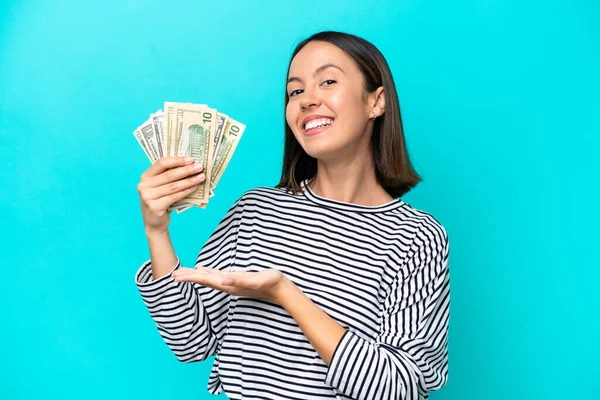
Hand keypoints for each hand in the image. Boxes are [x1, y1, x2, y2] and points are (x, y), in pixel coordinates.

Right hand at [136, 156, 204, 233]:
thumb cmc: (160, 201)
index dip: (177, 160)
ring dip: (189, 181)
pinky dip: (186, 191)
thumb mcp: (160, 187)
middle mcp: (144, 186)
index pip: (161, 163)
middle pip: (169, 175)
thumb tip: (190, 165)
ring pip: (173, 186)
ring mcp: (148, 197)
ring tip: (201, 177)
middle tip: (200, 167)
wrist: (154, 223)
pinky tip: (195, 187)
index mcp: (145, 177)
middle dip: (186, 170)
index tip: (191, 159)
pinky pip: (174, 196)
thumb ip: (168, 176)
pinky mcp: (155, 207)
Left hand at [172, 266, 287, 303]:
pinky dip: (207, 273)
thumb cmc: (271, 283)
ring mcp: (232, 284)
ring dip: (195, 276)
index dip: (190, 277)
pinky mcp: (236, 280)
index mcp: (229, 284)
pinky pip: (217, 276)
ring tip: (182, 274)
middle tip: (171, 275)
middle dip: (188, 278)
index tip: (176, 277)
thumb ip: (241, 280)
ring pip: (208, 279)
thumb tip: (224, 279)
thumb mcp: (257, 280)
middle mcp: (228, 285)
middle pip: (204, 280)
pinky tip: (203, 270)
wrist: (281, 290)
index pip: (206, 280)